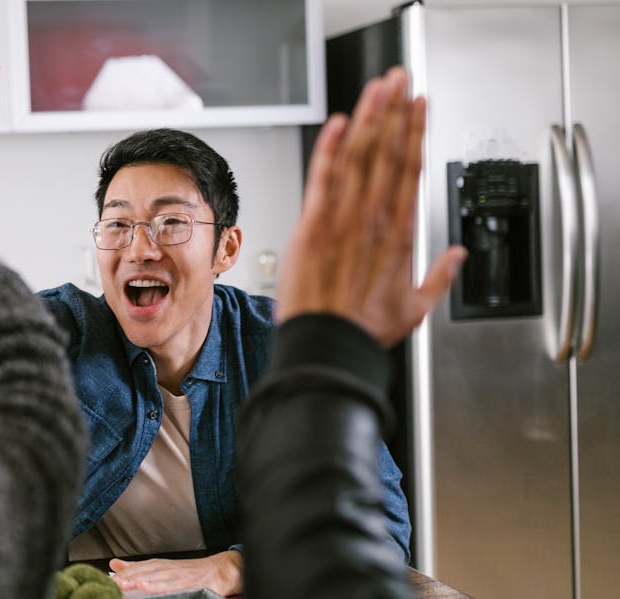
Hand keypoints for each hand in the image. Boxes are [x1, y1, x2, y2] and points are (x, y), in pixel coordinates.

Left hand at [109, 551, 242, 596]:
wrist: (220, 570)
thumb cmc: (189, 572)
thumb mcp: (161, 568)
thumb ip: (138, 568)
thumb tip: (114, 564)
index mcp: (158, 565)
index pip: (136, 569)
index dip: (122, 575)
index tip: (107, 581)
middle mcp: (166, 568)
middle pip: (143, 572)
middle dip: (126, 578)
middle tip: (111, 584)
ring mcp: (178, 576)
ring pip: (155, 578)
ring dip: (138, 581)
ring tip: (123, 585)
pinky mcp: (190, 584)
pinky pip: (172, 586)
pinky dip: (159, 586)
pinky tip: (146, 588)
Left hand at [275, 67, 465, 346]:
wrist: (328, 347)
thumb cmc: (365, 330)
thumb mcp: (418, 307)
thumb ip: (440, 276)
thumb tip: (458, 256)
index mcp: (400, 233)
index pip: (412, 169)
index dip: (416, 131)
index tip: (420, 105)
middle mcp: (374, 220)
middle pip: (389, 152)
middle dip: (395, 111)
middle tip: (400, 78)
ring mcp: (344, 220)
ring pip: (360, 157)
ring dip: (369, 117)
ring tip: (377, 87)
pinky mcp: (313, 226)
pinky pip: (323, 178)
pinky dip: (331, 148)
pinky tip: (340, 122)